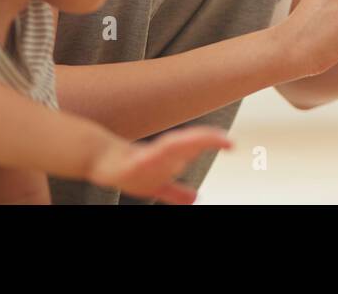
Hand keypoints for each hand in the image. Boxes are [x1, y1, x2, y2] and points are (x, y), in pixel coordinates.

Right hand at [88, 126, 232, 203]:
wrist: (104, 161)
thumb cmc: (132, 169)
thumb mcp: (157, 185)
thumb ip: (176, 191)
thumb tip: (195, 198)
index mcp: (173, 155)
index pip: (197, 145)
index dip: (214, 142)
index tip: (232, 145)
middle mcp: (165, 151)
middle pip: (190, 142)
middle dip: (208, 140)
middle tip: (228, 142)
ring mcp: (152, 154)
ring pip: (175, 145)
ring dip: (193, 141)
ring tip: (211, 140)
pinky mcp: (138, 161)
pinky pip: (156, 154)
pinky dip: (167, 152)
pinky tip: (176, 150)